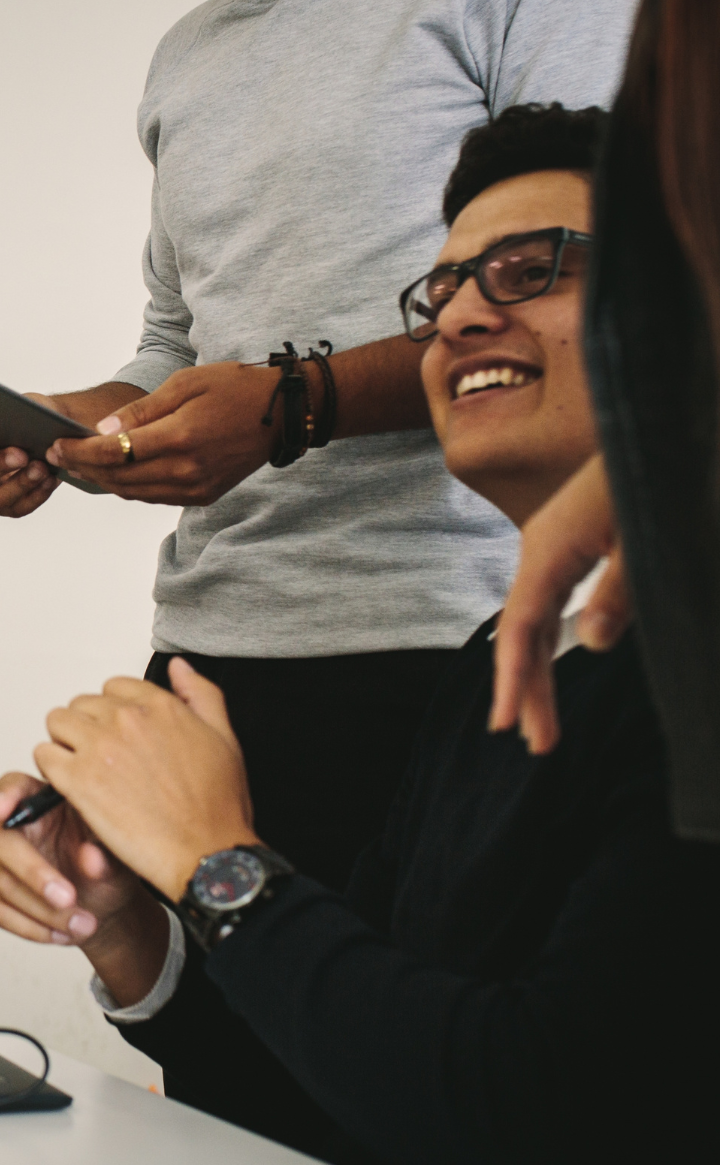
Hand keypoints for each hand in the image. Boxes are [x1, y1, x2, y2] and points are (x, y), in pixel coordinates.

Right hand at [0, 392, 64, 517]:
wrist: (48, 438)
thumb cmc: (27, 420)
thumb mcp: (23, 409)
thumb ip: (15, 412)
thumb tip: (19, 420)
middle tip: (20, 454)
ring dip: (20, 483)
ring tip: (41, 468)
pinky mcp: (8, 507)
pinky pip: (19, 507)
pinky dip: (36, 494)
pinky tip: (50, 479)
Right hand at [0, 771, 149, 950]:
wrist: (102, 905)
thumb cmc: (107, 867)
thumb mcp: (119, 860)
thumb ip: (107, 856)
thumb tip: (92, 858)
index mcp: (42, 800)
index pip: (13, 785)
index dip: (5, 796)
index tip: (4, 811)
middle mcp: (11, 825)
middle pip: (2, 842)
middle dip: (34, 875)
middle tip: (69, 898)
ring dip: (40, 911)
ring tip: (82, 925)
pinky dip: (28, 927)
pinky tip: (60, 934)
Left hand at [35, 659, 256, 900]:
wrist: (205, 853)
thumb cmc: (216, 808)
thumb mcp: (225, 738)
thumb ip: (200, 694)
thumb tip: (180, 666)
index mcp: (159, 706)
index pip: (114, 688)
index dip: (112, 713)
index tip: (117, 736)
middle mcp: (126, 719)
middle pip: (82, 704)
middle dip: (87, 728)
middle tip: (100, 759)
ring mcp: (100, 747)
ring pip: (57, 723)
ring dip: (65, 744)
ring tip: (82, 770)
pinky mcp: (79, 780)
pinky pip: (45, 756)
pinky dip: (52, 769)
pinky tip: (70, 787)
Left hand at [49, 362, 279, 504]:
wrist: (282, 415)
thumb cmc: (233, 388)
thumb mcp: (184, 383)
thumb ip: (140, 411)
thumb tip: (102, 430)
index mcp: (179, 437)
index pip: (114, 452)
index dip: (79, 451)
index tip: (56, 444)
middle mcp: (186, 470)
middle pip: (118, 477)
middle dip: (83, 467)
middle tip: (58, 455)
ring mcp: (195, 488)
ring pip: (132, 492)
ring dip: (102, 480)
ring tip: (79, 464)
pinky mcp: (202, 497)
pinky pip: (153, 497)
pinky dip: (129, 486)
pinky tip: (114, 471)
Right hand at [491, 454, 628, 754]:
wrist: (656, 419)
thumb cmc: (654, 471)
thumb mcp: (648, 536)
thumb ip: (620, 591)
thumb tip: (590, 645)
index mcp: (550, 549)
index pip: (524, 628)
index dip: (515, 680)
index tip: (509, 726)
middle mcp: (541, 550)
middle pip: (523, 632)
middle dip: (529, 690)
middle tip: (539, 745)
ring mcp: (553, 548)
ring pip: (535, 620)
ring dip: (536, 671)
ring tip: (542, 722)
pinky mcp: (570, 544)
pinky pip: (547, 604)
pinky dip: (545, 642)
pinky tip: (548, 663)